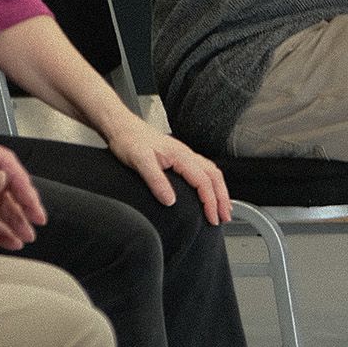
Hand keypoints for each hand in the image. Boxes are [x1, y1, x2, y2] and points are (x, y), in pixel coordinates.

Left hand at [105, 125, 231, 224]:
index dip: (211, 202)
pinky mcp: (179, 157)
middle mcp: (187, 154)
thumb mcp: (140, 162)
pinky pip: (203, 169)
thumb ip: (156, 181)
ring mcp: (184, 155)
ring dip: (220, 191)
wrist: (122, 127)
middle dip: (223, 198)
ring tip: (222, 207)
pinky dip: (211, 183)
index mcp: (181, 156)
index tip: (212, 218)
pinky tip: (208, 190)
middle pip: (214, 177)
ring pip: (211, 172)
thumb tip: (170, 201)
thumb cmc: (129, 141)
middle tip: (225, 217)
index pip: (204, 182)